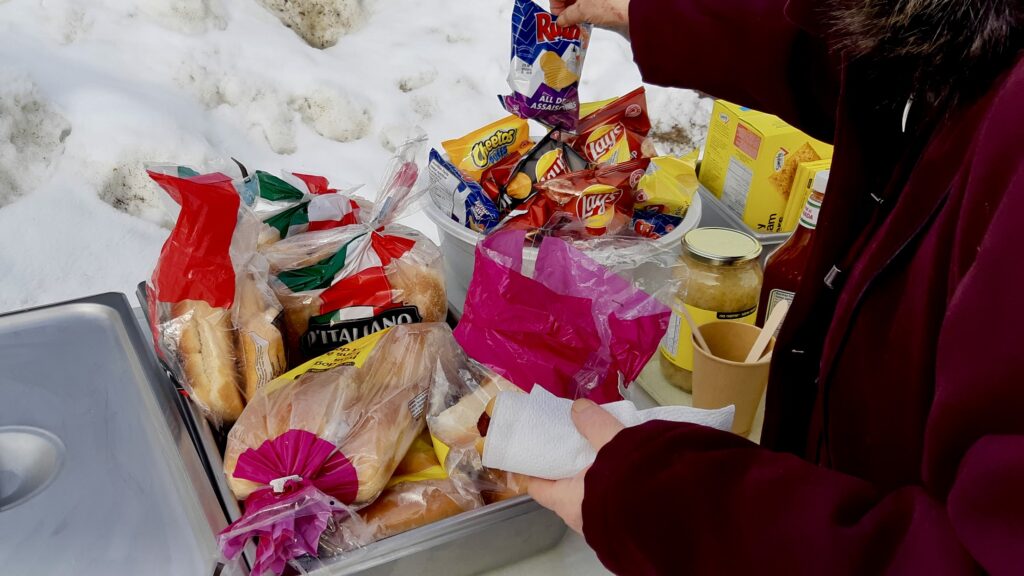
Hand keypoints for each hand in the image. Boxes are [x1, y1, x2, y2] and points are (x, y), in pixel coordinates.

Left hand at [527, 398, 624, 533]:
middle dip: (568, 474)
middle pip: (564, 494)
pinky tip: (625, 476)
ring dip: (593, 484)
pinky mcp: (625, 530)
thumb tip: (578, 407)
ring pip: (589, 501)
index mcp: (567, 502)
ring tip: (602, 459)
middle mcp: (581, 520)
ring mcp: (603, 529)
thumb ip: (594, 425)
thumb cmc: (629, 483)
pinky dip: (612, 492)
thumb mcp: (610, 445)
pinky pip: (611, 508)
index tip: (536, 453)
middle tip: (573, 449)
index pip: (538, 488)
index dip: (535, 470)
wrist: (673, 517)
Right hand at [550, 0, 630, 36]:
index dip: (556, 3)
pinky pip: (592, 3)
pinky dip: (587, 10)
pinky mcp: (607, 1)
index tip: (558, 15)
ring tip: (575, 22)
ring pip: (582, 0)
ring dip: (576, 9)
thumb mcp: (582, 10)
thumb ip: (568, 15)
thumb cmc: (611, 3)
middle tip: (565, 20)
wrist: (635, 9)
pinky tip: (586, 19)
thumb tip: (562, 20)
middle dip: (566, 6)